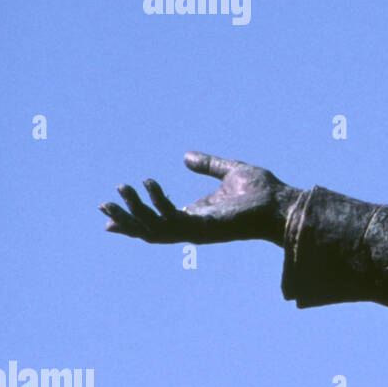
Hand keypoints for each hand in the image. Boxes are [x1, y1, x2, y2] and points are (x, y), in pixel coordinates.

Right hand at [100, 151, 300, 245]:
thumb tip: (185, 156)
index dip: (133, 218)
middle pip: (148, 230)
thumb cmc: (263, 192)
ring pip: (153, 229)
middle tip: (104, 203)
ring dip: (134, 212)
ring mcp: (197, 230)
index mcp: (196, 216)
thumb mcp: (229, 172)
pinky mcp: (204, 228)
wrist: (283, 202)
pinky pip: (171, 220)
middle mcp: (193, 226)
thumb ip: (207, 165)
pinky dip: (157, 204)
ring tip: (121, 189)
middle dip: (125, 219)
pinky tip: (148, 183)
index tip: (107, 214)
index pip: (157, 221)